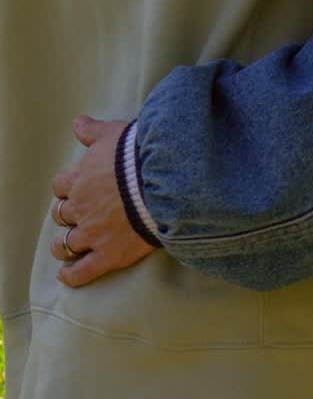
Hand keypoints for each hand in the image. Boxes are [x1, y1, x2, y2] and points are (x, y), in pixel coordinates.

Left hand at [51, 116, 155, 287]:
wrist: (164, 180)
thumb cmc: (138, 154)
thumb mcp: (113, 133)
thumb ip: (92, 131)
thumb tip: (78, 123)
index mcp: (79, 179)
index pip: (61, 186)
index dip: (68, 188)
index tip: (76, 188)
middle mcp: (81, 207)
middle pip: (61, 214)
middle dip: (67, 215)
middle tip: (78, 215)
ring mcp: (93, 233)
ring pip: (65, 244)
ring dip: (64, 245)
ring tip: (68, 246)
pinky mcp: (108, 254)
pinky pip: (81, 272)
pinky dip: (72, 275)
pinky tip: (68, 274)